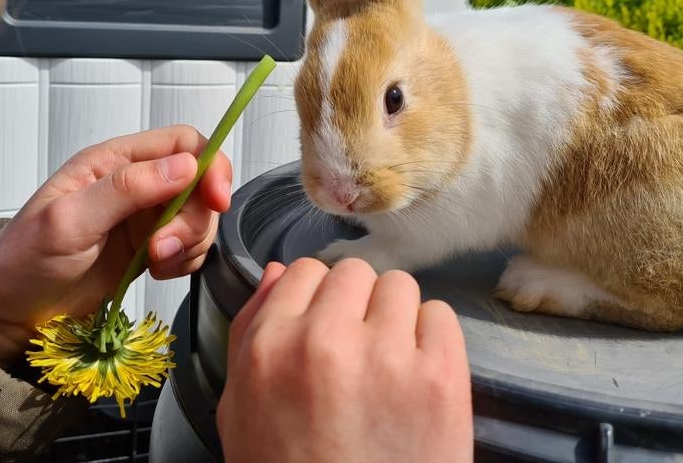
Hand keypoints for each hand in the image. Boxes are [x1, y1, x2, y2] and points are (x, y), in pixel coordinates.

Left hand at [0, 125, 231, 366]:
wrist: (7, 316)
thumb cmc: (25, 262)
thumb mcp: (69, 221)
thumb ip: (126, 189)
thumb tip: (187, 165)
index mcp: (113, 162)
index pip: (182, 142)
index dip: (210, 165)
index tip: (217, 200)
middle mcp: (134, 183)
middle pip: (198, 183)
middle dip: (194, 218)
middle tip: (164, 251)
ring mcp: (142, 218)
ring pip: (198, 217)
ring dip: (189, 243)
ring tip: (156, 266)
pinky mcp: (148, 250)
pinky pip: (189, 247)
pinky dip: (186, 262)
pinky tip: (158, 274)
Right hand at [217, 258, 472, 462]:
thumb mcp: (241, 411)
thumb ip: (251, 333)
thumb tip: (277, 273)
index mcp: (271, 347)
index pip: (303, 271)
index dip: (316, 300)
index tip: (327, 326)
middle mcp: (326, 340)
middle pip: (354, 273)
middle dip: (356, 306)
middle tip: (359, 349)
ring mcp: (388, 357)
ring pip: (400, 287)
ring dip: (396, 319)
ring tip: (389, 366)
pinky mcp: (441, 378)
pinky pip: (441, 317)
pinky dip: (433, 341)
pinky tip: (417, 379)